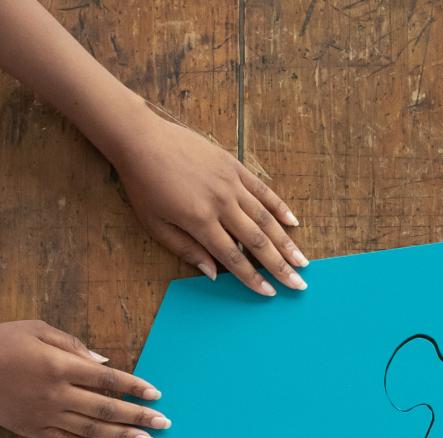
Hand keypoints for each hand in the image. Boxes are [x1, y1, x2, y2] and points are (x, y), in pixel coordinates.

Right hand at [0, 321, 169, 437]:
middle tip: (164, 424)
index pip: (108, 379)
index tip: (156, 395)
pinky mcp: (32, 429)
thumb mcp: (36, 329)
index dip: (135, 387)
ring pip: (92, 429)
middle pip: (106, 408)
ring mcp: (44, 415)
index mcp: (59, 365)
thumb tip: (104, 362)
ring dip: (123, 436)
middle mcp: (56, 394)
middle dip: (139, 416)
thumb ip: (72, 345)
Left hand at [110, 109, 308, 297]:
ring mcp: (230, 183)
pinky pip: (262, 190)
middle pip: (257, 242)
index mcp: (200, 221)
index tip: (269, 293)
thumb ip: (186, 250)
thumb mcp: (156, 225)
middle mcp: (220, 203)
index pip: (233, 258)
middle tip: (298, 285)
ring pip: (265, 218)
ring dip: (286, 242)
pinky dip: (279, 207)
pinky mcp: (233, 166)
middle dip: (280, 267)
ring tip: (302, 261)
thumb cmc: (144, 185)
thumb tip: (213, 274)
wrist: (141, 139)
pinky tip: (293, 222)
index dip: (253, 279)